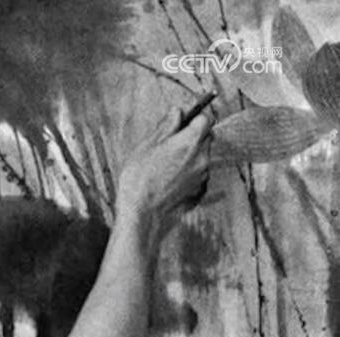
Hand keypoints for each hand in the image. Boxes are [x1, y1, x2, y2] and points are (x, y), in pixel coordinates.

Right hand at [115, 108, 212, 223]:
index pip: (206, 119)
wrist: (143, 213)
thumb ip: (166, 126)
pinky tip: (169, 180)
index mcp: (191, 141)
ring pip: (201, 158)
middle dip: (192, 137)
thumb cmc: (140, 179)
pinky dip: (187, 174)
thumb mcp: (147, 146)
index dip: (194, 118)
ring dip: (189, 157)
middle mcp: (203, 157)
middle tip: (170, 144)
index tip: (183, 121)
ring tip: (165, 166)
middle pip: (206, 138)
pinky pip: (197, 175)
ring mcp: (203, 176)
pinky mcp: (199, 191)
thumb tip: (177, 111)